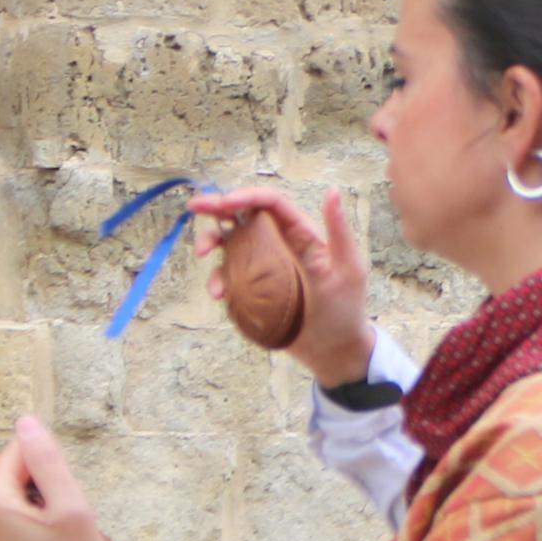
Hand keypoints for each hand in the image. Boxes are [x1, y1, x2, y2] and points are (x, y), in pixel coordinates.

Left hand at [0, 416, 118, 540]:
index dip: (48, 469)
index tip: (65, 499)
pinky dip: (17, 537)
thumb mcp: (72, 507)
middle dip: (34, 490)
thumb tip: (26, 422)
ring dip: (26, 513)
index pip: (16, 454)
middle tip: (62, 523)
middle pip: (4, 480)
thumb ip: (47, 460)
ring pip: (0, 508)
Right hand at [191, 185, 372, 386]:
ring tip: (201, 252)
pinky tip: (218, 293)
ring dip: (211, 241)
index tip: (223, 202)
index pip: (271, 203)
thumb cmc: (346, 307)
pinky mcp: (252, 290)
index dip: (246, 196)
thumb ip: (338, 229)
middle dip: (217, 208)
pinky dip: (217, 280)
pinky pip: (229, 278)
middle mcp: (279, 244)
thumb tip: (333, 190)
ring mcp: (263, 267)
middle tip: (194, 206)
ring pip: (230, 244)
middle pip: (243, 216)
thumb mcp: (347, 267)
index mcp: (301, 232)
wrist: (333, 350)